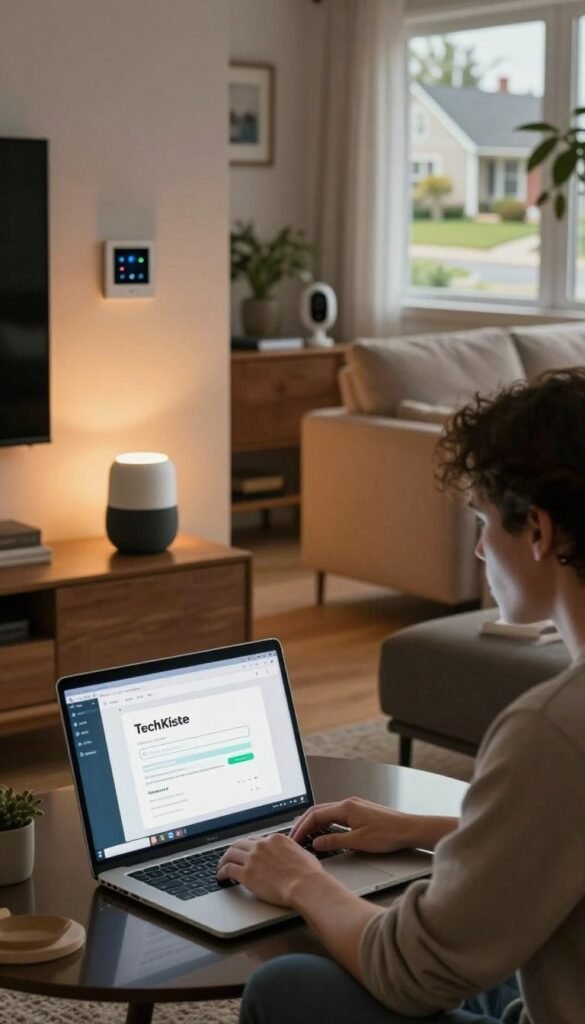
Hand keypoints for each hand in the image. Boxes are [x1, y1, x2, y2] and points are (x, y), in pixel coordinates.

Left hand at [216, 832, 324, 906]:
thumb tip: (291, 855)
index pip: (256, 840)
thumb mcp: (301, 853)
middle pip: (241, 843)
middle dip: (234, 850)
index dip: (250, 847)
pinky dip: (222, 871)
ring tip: (221, 866)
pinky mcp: (247, 873)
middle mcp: (262, 845)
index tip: (247, 853)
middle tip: (230, 856)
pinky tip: (221, 876)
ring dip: (224, 860)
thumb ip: (291, 851)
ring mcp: (253, 858)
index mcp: (275, 839)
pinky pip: (228, 869)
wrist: (305, 884)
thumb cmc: (308, 873)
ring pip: (231, 853)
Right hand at [289, 797, 420, 854]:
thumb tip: (317, 843)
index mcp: (346, 807)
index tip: (294, 838)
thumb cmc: (389, 834)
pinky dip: (326, 824)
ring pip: (327, 812)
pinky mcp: (360, 812)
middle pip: (319, 811)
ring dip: (314, 823)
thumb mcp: (358, 842)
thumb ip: (335, 842)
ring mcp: (355, 807)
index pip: (316, 815)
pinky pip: (336, 815)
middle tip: (294, 837)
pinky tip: (324, 833)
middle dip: (304, 824)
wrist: (410, 829)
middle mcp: (349, 803)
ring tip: (305, 836)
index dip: (302, 827)